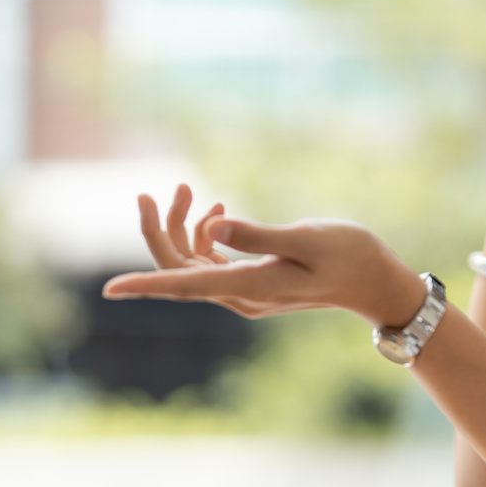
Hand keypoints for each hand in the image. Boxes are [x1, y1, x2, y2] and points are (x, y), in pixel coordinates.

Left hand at [107, 186, 428, 327]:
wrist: (375, 282)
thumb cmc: (349, 255)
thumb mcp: (306, 238)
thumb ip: (258, 235)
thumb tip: (212, 228)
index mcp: (250, 285)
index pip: (185, 284)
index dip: (145, 285)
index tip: (110, 290)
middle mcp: (239, 296)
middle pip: (178, 270)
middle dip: (160, 230)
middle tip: (153, 190)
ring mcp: (244, 293)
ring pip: (191, 264)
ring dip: (182, 228)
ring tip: (188, 190)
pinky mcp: (251, 284)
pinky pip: (209, 264)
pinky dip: (204, 237)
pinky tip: (216, 212)